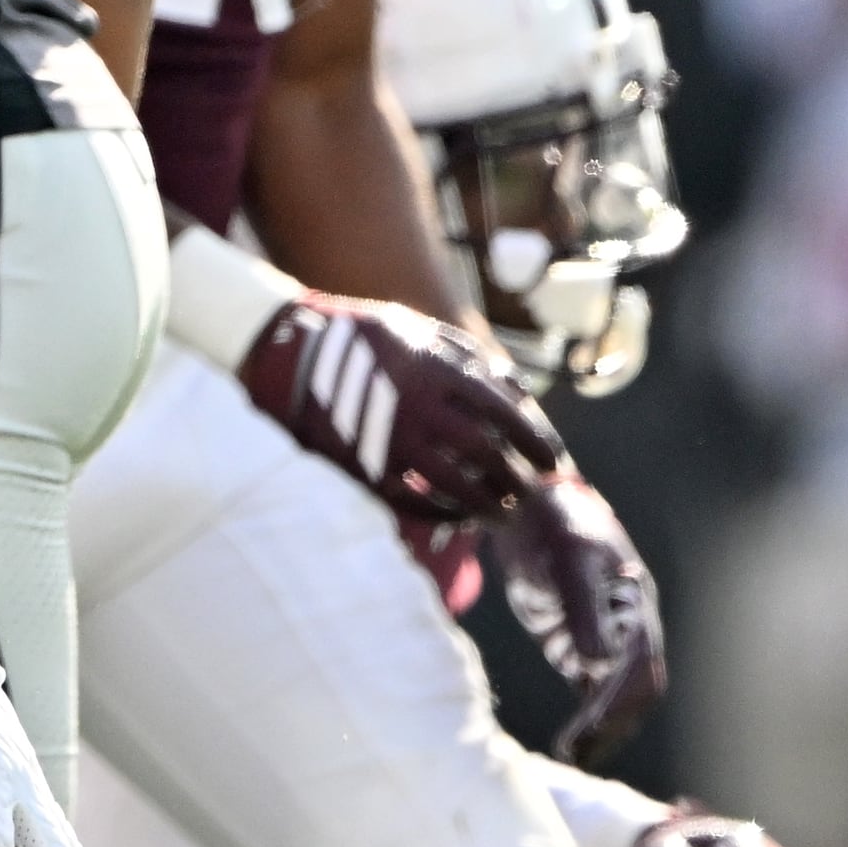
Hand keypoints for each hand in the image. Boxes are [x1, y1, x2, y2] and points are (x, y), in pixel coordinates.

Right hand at [239, 293, 564, 524]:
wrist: (292, 353)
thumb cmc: (363, 338)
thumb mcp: (417, 329)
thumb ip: (469, 356)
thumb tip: (519, 391)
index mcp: (437, 370)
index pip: (505, 412)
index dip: (536, 439)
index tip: (555, 460)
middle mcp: (421, 407)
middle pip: (487, 454)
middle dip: (518, 478)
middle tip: (533, 492)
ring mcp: (392, 440)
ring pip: (455, 485)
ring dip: (487, 504)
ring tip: (504, 515)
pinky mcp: (365, 466)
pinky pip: (412, 500)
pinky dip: (440, 514)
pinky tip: (456, 517)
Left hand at [493, 472, 666, 767]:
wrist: (532, 508)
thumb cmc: (556, 529)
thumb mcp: (570, 564)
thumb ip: (583, 610)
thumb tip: (597, 663)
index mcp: (636, 609)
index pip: (640, 666)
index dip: (620, 698)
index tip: (593, 726)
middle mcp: (629, 630)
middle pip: (633, 690)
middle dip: (611, 723)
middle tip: (577, 753)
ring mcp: (606, 640)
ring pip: (615, 696)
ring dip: (600, 729)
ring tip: (571, 758)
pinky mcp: (579, 646)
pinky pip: (592, 690)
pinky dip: (585, 719)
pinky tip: (569, 746)